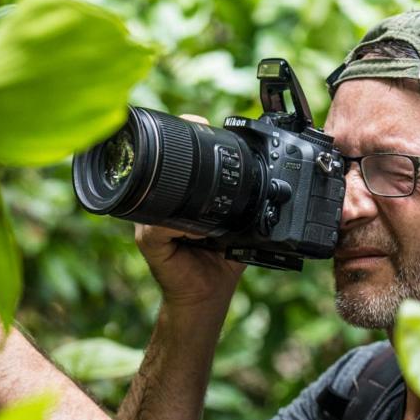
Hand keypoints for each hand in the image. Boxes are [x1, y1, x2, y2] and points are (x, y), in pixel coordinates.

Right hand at [135, 114, 245, 309]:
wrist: (207, 297)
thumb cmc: (221, 262)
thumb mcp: (239, 225)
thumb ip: (246, 202)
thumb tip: (271, 178)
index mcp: (180, 199)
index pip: (176, 161)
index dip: (186, 138)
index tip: (199, 122)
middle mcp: (160, 206)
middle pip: (161, 169)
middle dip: (177, 148)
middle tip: (196, 132)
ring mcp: (149, 223)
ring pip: (154, 193)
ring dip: (175, 183)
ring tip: (196, 178)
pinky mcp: (148, 243)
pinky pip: (157, 228)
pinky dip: (178, 226)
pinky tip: (195, 229)